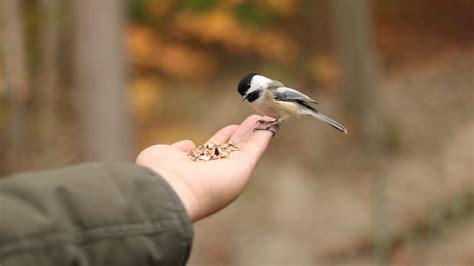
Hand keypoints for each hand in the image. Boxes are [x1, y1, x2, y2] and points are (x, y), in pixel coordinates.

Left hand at [136, 115, 276, 221]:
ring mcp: (229, 172)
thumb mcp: (164, 155)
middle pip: (234, 149)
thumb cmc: (161, 175)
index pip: (214, 151)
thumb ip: (177, 150)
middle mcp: (215, 173)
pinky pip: (255, 149)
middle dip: (244, 134)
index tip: (232, 127)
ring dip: (257, 133)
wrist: (169, 191)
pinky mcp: (241, 169)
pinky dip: (264, 137)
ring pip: (247, 148)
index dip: (224, 137)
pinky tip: (271, 125)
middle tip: (255, 119)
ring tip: (265, 118)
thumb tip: (190, 145)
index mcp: (197, 170)